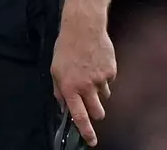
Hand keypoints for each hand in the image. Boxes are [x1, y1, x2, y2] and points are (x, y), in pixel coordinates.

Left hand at [51, 13, 115, 147]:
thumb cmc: (66, 48)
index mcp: (69, 87)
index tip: (91, 141)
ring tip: (89, 73)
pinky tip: (96, 64)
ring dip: (99, 92)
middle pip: (97, 112)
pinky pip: (110, 83)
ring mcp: (101, 80)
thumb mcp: (55, 69)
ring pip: (104, 97)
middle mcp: (86, 86)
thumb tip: (64, 105)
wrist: (83, 28)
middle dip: (96, 112)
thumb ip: (59, 90)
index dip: (86, 131)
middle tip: (91, 102)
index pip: (79, 116)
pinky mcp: (112, 72)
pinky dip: (104, 78)